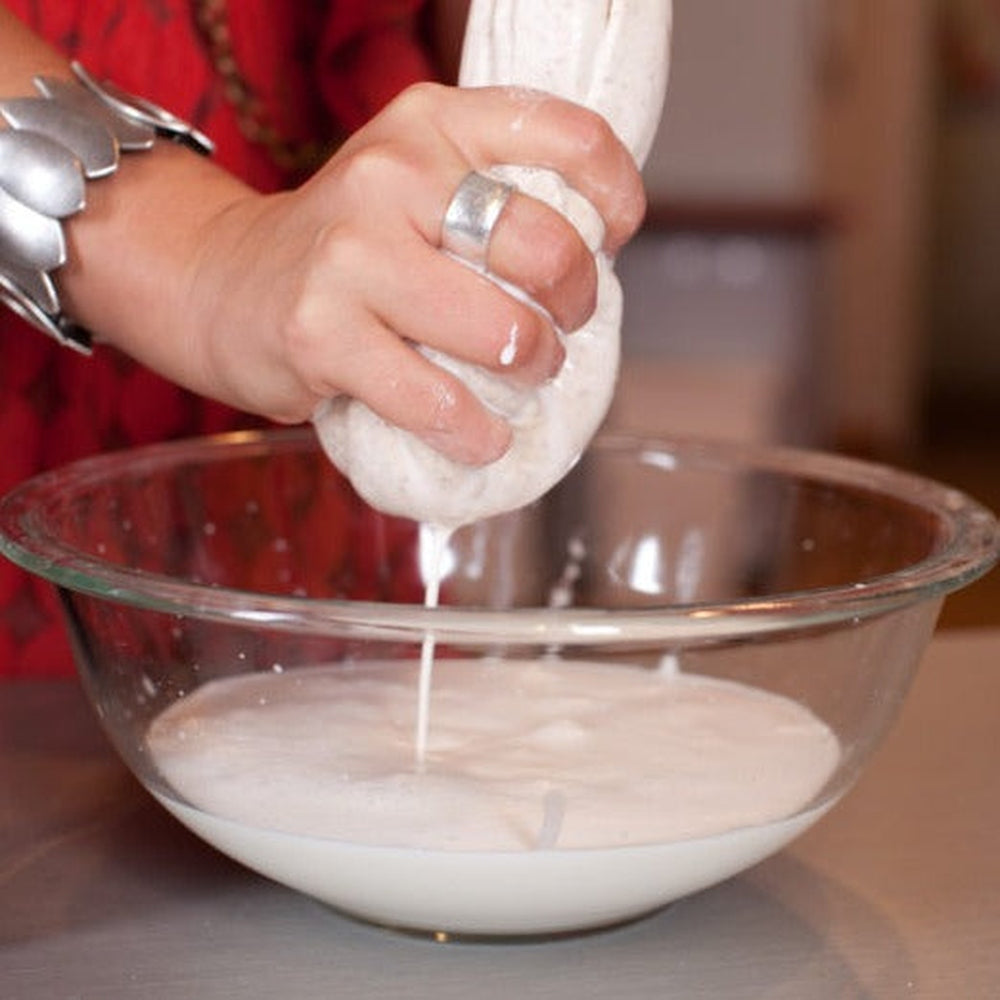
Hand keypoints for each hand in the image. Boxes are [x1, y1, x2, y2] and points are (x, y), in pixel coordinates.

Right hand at [183, 83, 644, 463]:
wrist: (222, 281)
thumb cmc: (348, 248)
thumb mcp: (415, 186)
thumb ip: (493, 200)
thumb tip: (593, 263)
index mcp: (431, 123)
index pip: (566, 136)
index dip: (615, 195)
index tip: (613, 239)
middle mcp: (392, 173)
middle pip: (545, 249)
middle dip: (575, 305)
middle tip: (558, 329)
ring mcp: (352, 254)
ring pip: (502, 331)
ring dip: (531, 370)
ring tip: (519, 377)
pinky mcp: (322, 333)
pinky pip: (438, 400)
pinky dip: (476, 433)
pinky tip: (481, 435)